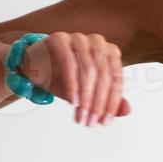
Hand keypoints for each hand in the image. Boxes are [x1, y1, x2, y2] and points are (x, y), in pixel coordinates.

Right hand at [17, 32, 132, 126]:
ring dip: (85, 98)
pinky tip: (72, 101)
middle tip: (90, 122)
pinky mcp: (60, 39)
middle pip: (103, 76)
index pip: (116, 80)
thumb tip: (127, 111)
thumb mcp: (88, 93)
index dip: (112, 103)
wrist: (35, 68)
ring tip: (80, 117)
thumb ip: (108, 100)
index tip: (105, 122)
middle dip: (97, 103)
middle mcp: (98, 42)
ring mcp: (79, 38)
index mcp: (110, 53)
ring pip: (88, 71)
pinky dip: (72, 85)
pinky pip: (69, 63)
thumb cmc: (64, 78)